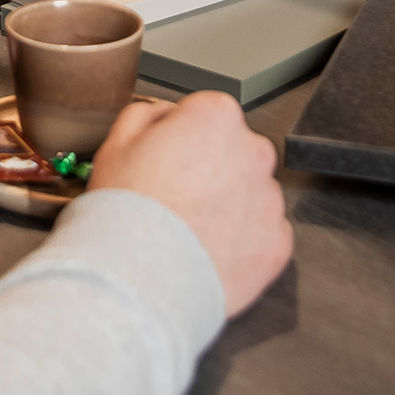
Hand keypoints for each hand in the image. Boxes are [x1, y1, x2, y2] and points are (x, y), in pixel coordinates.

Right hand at [89, 93, 291, 314]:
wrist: (140, 280)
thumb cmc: (126, 212)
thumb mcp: (116, 143)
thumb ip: (147, 115)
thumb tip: (165, 116)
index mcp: (216, 118)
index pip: (206, 114)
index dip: (181, 138)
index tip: (166, 160)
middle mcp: (253, 151)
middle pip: (234, 152)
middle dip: (211, 169)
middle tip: (174, 198)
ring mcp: (269, 200)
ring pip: (250, 194)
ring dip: (228, 206)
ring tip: (187, 230)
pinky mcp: (277, 244)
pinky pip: (262, 234)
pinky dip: (241, 242)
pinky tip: (207, 250)